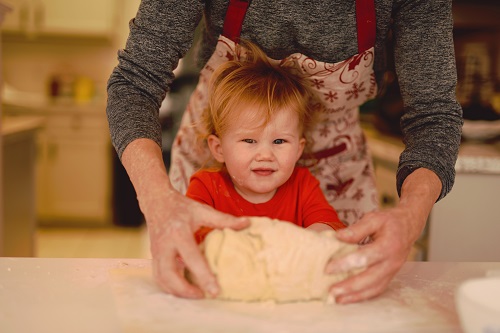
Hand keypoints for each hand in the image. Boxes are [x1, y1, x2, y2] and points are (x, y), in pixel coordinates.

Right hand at [120, 138, 249, 298]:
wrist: (157, 202)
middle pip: (169, 275)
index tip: (214, 290)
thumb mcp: (203, 210)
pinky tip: (184, 288)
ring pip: (161, 279)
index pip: (191, 258)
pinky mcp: (153, 256)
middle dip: (184, 290)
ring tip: (196, 294)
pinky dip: (169, 287)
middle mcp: (164, 245)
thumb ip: (224, 219)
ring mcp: (156, 252)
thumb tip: (247, 223)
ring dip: (176, 291)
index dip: (203, 275)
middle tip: (203, 295)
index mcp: (178, 233)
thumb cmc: (181, 207)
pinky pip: (158, 276)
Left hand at [324, 168, 440, 303]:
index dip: (346, 264)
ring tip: (337, 299)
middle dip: (350, 286)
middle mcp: (392, 262)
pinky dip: (362, 296)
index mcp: (388, 246)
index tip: (328, 268)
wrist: (408, 227)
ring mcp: (392, 272)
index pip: (365, 257)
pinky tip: (348, 298)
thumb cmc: (389, 222)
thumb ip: (356, 229)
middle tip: (331, 290)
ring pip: (374, 288)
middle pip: (370, 278)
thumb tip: (337, 237)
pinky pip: (377, 290)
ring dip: (355, 295)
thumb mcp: (374, 218)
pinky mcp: (390, 277)